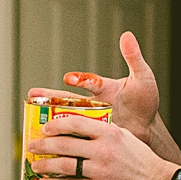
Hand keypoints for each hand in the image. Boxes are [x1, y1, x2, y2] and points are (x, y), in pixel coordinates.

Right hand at [26, 32, 160, 143]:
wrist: (149, 128)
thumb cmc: (145, 100)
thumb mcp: (142, 77)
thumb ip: (133, 58)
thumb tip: (127, 35)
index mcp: (102, 88)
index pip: (90, 82)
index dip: (80, 80)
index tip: (68, 78)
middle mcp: (92, 103)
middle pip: (67, 100)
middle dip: (49, 97)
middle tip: (31, 94)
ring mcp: (91, 120)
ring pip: (67, 119)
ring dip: (51, 119)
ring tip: (32, 120)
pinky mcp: (92, 135)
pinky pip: (76, 137)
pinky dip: (64, 140)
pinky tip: (50, 144)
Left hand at [28, 114, 175, 179]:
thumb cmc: (138, 158)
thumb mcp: (123, 136)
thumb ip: (101, 131)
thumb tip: (76, 128)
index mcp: (109, 134)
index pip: (76, 124)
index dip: (57, 125)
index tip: (46, 128)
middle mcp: (103, 151)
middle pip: (65, 145)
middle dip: (44, 145)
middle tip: (33, 145)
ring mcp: (100, 171)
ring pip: (65, 166)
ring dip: (46, 165)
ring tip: (36, 165)